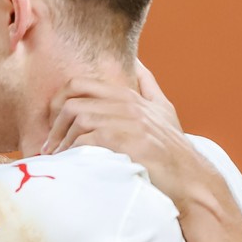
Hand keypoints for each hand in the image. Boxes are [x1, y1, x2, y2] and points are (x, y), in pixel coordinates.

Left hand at [46, 61, 215, 207]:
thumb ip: (148, 85)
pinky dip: (74, 152)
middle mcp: (127, 104)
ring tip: (57, 158)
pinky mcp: (128, 141)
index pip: (79, 84)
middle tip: (50, 146)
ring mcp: (128, 121)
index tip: (53, 123)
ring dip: (62, 142)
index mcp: (129, 95)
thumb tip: (137, 64)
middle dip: (55, 126)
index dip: (58, 101)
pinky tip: (72, 163)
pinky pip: (87, 139)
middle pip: (72, 103)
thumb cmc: (172, 148)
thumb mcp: (163, 110)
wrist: (191, 178)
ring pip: (78, 120)